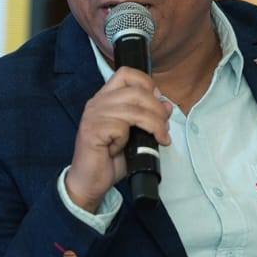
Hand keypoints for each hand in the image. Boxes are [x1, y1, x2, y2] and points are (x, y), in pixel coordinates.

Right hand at [65, 67, 172, 211]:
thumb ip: (149, 118)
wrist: (90, 182)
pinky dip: (128, 139)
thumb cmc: (111, 159)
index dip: (147, 84)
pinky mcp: (92, 131)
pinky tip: (122, 149)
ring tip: (159, 138)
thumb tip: (166, 105)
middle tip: (164, 128)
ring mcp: (93, 116)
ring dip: (153, 125)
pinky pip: (120, 128)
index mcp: (106, 98)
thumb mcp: (136, 135)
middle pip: (136, 91)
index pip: (126, 74)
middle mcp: (97, 103)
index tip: (158, 102)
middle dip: (157, 109)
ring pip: (133, 110)